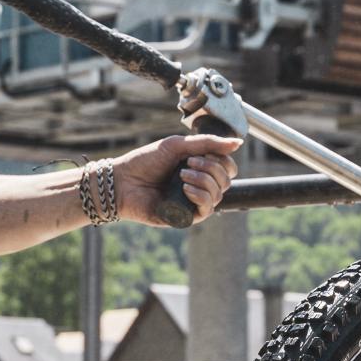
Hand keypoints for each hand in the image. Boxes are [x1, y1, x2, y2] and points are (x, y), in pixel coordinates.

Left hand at [113, 133, 240, 225]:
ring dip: (204, 180)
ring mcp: (192, 203)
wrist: (122, 181)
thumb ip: (208, 143)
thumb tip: (238, 142)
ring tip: (182, 175)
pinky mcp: (185, 217)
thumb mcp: (178, 146)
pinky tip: (185, 188)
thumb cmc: (146, 162)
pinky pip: (207, 210)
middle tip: (188, 163)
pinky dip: (200, 196)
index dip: (223, 160)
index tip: (202, 152)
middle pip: (226, 181)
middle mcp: (199, 186)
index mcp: (199, 169)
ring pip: (218, 194)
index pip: (228, 168)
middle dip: (211, 168)